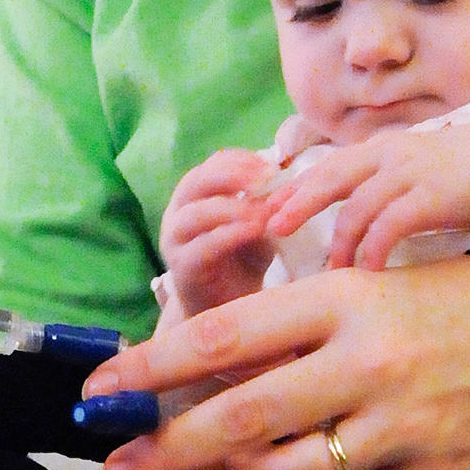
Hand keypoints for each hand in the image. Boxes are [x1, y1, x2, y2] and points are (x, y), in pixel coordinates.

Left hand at [80, 255, 469, 469]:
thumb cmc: (439, 306)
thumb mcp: (362, 286)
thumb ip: (284, 323)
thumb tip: (186, 360)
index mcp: (342, 301)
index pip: (223, 338)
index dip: (149, 370)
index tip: (99, 395)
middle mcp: (366, 363)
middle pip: (240, 419)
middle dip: (166, 451)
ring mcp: (400, 427)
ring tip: (238, 467)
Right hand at [158, 148, 281, 313]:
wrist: (227, 309)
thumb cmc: (242, 260)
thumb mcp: (260, 225)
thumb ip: (269, 204)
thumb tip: (293, 182)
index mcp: (196, 194)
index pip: (212, 165)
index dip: (240, 160)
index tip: (271, 165)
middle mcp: (179, 212)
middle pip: (197, 181)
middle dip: (232, 176)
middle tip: (265, 179)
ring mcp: (175, 240)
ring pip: (195, 213)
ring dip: (231, 208)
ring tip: (261, 211)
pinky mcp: (181, 267)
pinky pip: (202, 246)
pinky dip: (228, 235)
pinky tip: (254, 231)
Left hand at [265, 120, 469, 270]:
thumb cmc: (458, 175)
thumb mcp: (410, 171)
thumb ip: (378, 188)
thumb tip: (346, 222)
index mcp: (378, 151)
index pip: (324, 167)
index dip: (294, 189)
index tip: (269, 211)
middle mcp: (388, 156)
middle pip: (329, 178)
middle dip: (298, 204)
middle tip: (273, 230)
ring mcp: (409, 174)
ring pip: (357, 207)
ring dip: (340, 242)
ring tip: (330, 272)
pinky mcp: (431, 196)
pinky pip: (391, 225)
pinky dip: (375, 249)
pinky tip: (369, 273)